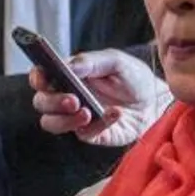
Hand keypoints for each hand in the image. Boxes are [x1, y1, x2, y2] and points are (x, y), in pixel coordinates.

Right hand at [30, 49, 169, 146]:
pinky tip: (114, 113)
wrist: (157, 101)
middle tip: (73, 100)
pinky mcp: (92, 134)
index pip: (41, 78)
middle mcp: (67, 97)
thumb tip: (67, 66)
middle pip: (41, 103)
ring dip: (65, 119)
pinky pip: (84, 134)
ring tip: (87, 112)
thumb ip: (90, 62)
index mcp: (68, 76)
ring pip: (52, 124)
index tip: (43, 79)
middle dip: (52, 102)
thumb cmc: (134, 77)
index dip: (37, 78)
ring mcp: (76, 118)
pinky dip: (98, 124)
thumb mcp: (115, 61)